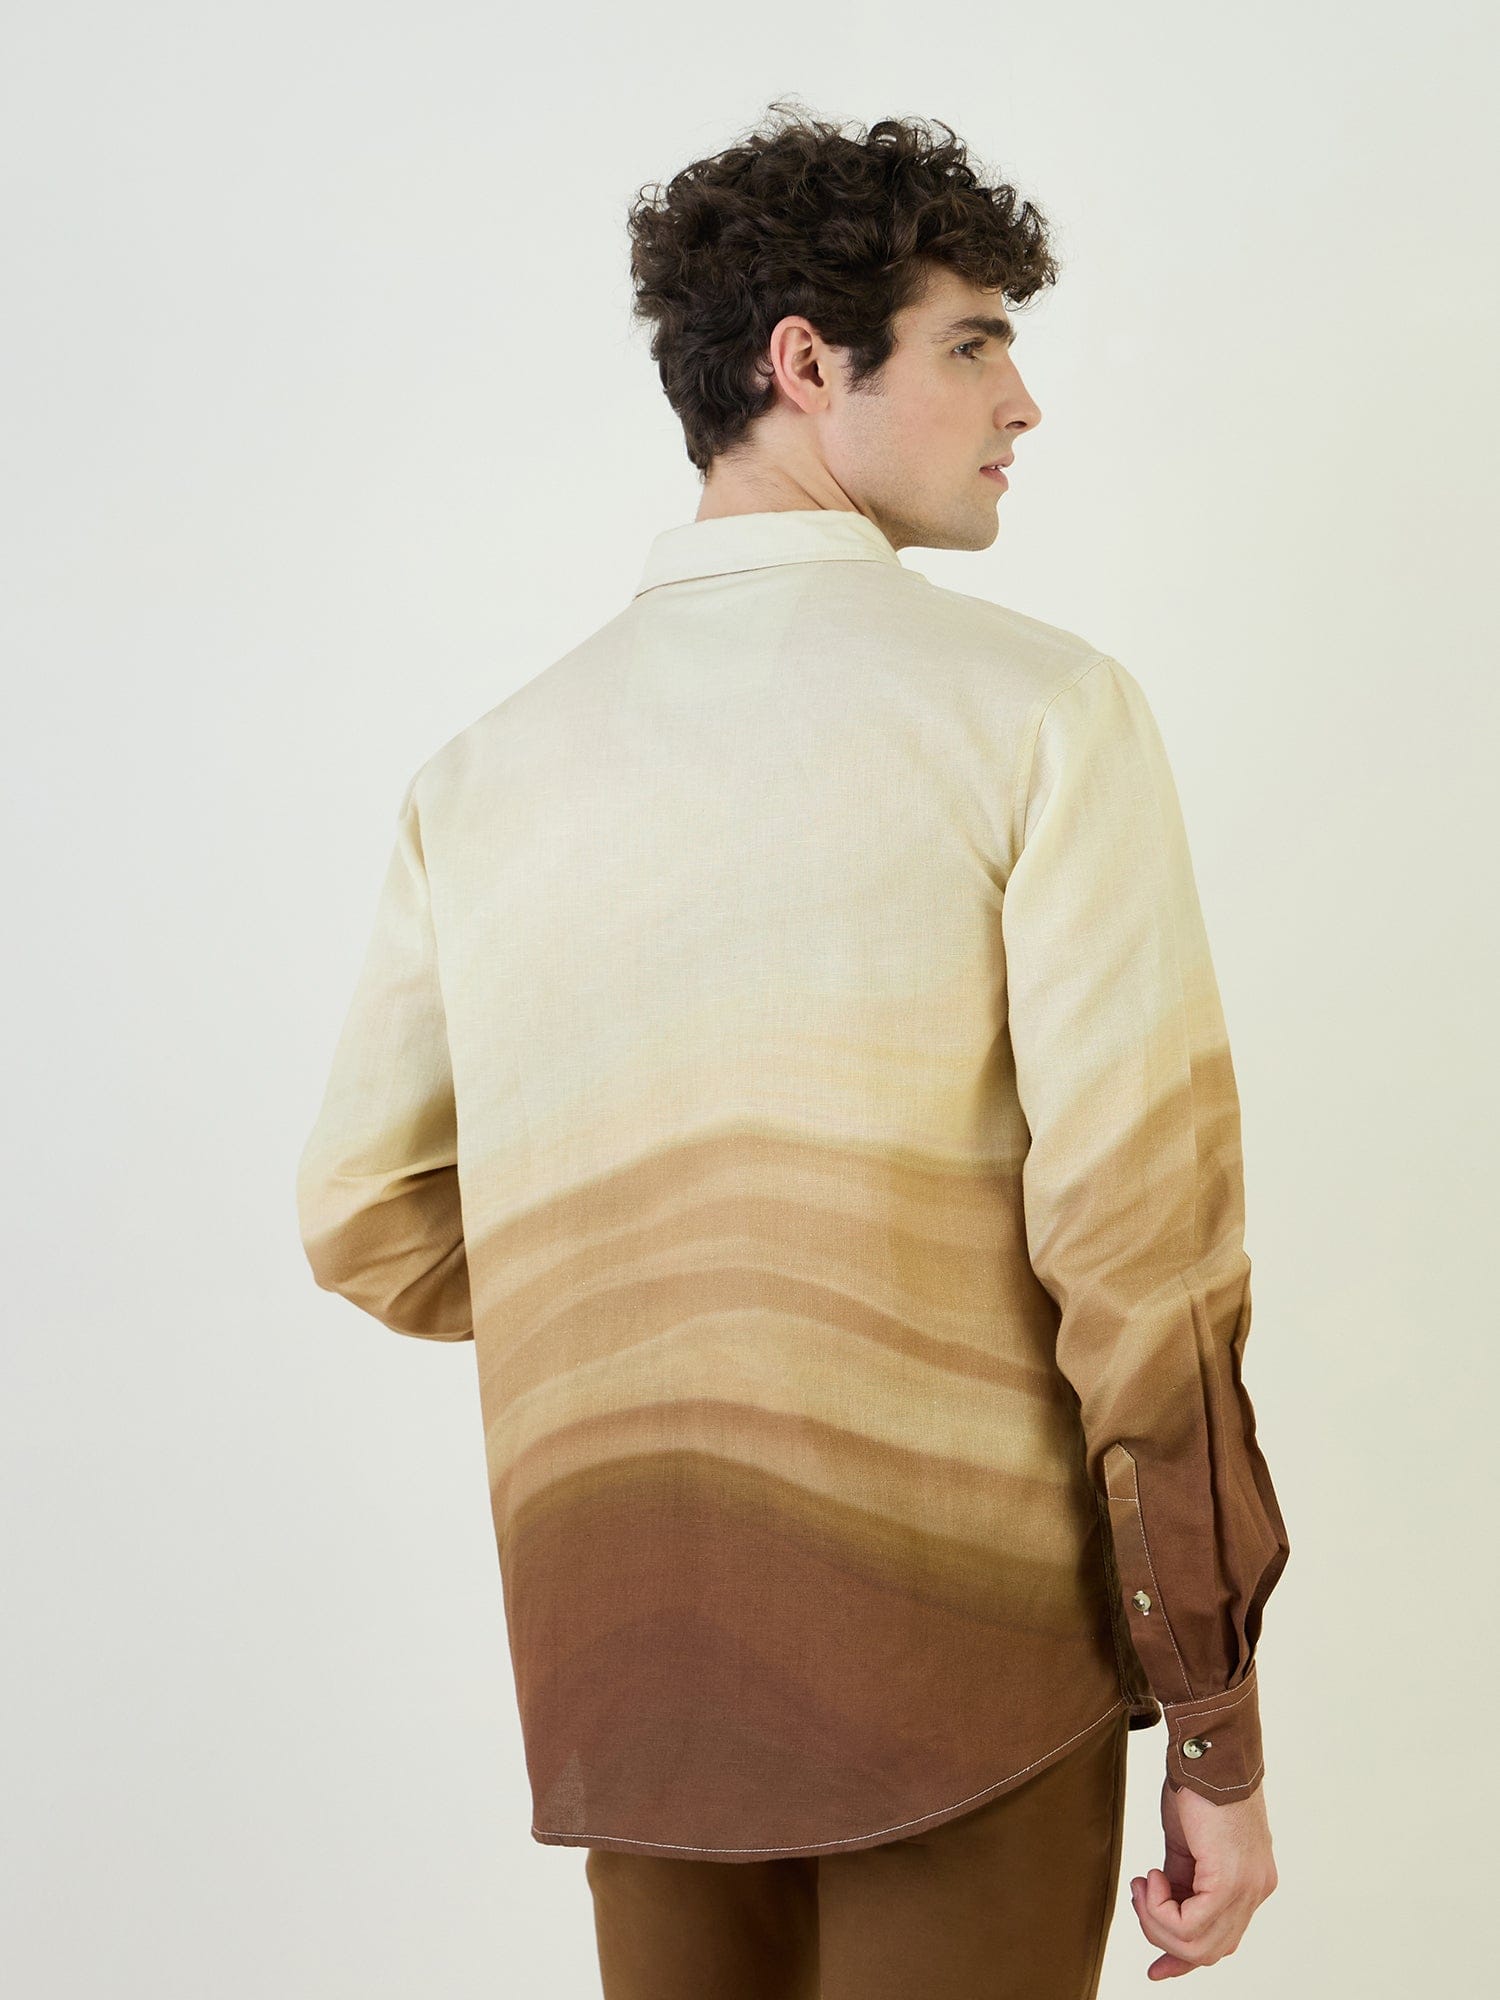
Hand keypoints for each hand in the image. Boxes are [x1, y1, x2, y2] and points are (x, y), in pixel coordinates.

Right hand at [1127, 1774, 1278, 1977]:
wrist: (1206, 1749)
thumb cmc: (1197, 1785)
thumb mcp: (1186, 1845)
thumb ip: (1181, 1880)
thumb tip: (1163, 1908)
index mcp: (1248, 1883)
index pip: (1220, 1941)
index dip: (1183, 1960)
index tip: (1156, 1969)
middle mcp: (1255, 1891)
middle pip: (1207, 1951)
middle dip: (1161, 1934)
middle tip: (1141, 1896)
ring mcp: (1247, 1889)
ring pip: (1196, 1945)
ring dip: (1157, 1921)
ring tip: (1144, 1884)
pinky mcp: (1230, 1881)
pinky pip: (1190, 1924)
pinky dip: (1161, 1908)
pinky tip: (1152, 1877)